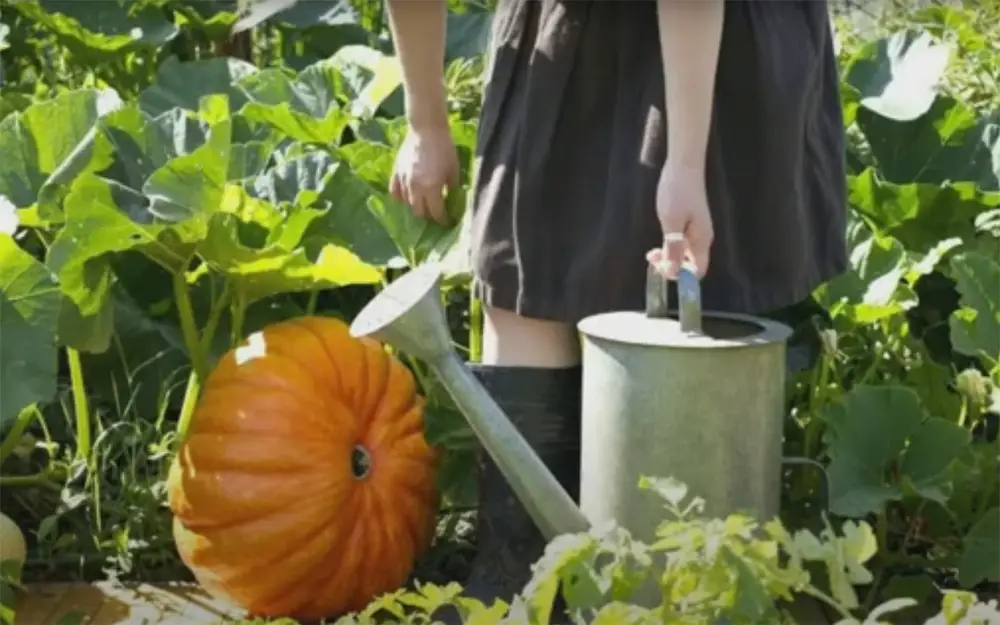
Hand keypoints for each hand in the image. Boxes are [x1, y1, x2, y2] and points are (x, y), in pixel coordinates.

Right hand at [390, 123, 460, 224]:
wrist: (426, 129)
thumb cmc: (444, 148)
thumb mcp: (454, 170)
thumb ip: (453, 189)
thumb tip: (453, 201)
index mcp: (431, 188)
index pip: (436, 213)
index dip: (443, 220)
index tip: (448, 221)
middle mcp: (415, 188)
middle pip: (419, 212)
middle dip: (429, 216)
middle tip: (436, 213)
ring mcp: (403, 181)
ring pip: (407, 204)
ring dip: (416, 207)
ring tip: (423, 206)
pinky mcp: (396, 173)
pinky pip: (395, 192)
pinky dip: (401, 198)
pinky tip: (406, 199)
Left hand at [646, 161, 713, 278]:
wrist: (683, 165)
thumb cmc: (677, 191)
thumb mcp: (671, 222)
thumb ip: (672, 248)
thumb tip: (672, 274)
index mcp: (701, 241)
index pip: (697, 272)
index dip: (680, 275)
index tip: (661, 265)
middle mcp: (702, 239)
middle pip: (690, 265)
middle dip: (670, 266)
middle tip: (651, 255)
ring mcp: (697, 231)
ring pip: (684, 255)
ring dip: (668, 257)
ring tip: (652, 250)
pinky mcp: (690, 223)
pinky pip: (681, 244)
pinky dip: (670, 246)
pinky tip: (659, 239)